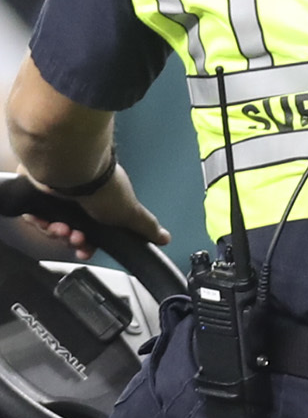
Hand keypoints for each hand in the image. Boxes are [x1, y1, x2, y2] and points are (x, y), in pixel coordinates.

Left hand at [20, 163, 167, 256]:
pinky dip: (37, 220)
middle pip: (70, 231)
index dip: (87, 245)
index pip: (92, 232)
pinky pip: (33, 214)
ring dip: (56, 231)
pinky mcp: (37, 190)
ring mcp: (56, 195)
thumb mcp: (130, 212)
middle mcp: (78, 199)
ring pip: (51, 224)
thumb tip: (164, 237)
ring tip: (61, 227)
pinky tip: (44, 219)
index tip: (86, 249)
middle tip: (75, 237)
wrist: (72, 168)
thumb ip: (145, 226)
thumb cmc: (100, 186)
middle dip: (72, 239)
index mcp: (100, 204)